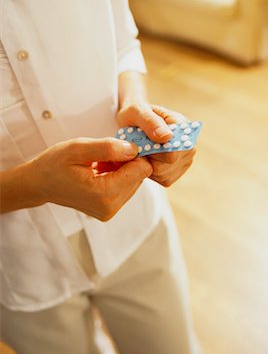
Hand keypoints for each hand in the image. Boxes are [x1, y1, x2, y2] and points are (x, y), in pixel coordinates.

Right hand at [29, 137, 152, 220]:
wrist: (39, 183)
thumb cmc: (55, 164)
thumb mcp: (79, 149)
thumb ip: (108, 148)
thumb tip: (134, 149)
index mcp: (104, 193)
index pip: (141, 170)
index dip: (136, 153)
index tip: (123, 142)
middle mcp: (110, 207)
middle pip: (140, 177)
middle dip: (129, 160)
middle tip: (108, 150)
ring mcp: (109, 211)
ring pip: (134, 181)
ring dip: (123, 168)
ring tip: (101, 161)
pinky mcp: (108, 209)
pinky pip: (125, 187)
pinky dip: (118, 175)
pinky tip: (102, 168)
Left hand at [117, 103, 195, 186]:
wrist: (134, 123)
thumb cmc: (135, 114)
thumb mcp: (137, 111)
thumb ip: (150, 122)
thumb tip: (167, 137)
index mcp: (182, 125)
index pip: (174, 148)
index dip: (155, 151)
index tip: (142, 144)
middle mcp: (188, 144)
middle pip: (170, 164)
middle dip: (149, 158)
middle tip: (139, 147)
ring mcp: (185, 159)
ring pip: (165, 174)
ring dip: (148, 166)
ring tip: (142, 151)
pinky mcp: (177, 171)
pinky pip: (163, 180)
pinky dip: (151, 174)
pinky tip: (146, 160)